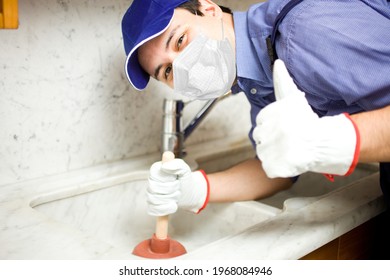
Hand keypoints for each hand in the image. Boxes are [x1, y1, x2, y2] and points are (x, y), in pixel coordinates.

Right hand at [147, 158, 208, 215]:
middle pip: (154, 188)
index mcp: (157, 170)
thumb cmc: (185, 180)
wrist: (190, 193)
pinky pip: (154, 209)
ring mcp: (152, 194)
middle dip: (170, 189)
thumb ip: (177, 163)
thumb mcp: (185, 169)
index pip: (153, 174)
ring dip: (170, 199)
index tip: (174, 178)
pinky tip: (170, 210)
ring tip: (177, 195)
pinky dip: (163, 210)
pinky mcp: (155, 205)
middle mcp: (152, 182)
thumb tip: (166, 163)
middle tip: (178, 187)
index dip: (165, 179)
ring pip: (154, 199)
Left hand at [253, 59, 359, 177]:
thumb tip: (277, 62)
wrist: (324, 142)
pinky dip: (277, 167)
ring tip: (289, 149)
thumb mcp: (292, 97)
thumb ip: (282, 80)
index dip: (273, 125)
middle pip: (259, 137)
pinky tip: (289, 160)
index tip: (286, 126)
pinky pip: (269, 168)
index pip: (260, 122)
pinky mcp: (275, 167)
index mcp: (270, 115)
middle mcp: (270, 132)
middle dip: (271, 138)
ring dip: (273, 153)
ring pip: (262, 153)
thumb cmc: (306, 119)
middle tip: (288, 138)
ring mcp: (272, 151)